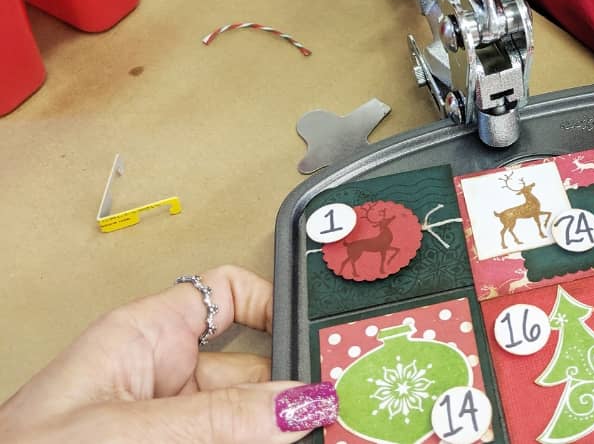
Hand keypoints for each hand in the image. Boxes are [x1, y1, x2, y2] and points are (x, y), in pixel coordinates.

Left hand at [0, 266, 337, 443]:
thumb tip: (298, 403)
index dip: (275, 304)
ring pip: (249, 423)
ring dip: (281, 429)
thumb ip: (214, 419)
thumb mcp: (123, 430)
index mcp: (144, 337)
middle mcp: (162, 380)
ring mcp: (170, 428)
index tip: (319, 331)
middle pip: (252, 371)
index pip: (226, 295)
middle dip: (292, 389)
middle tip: (337, 406)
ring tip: (322, 435)